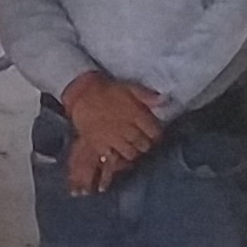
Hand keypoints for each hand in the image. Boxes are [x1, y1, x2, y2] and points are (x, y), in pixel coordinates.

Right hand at [61, 71, 164, 191]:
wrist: (82, 95)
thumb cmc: (107, 91)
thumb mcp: (129, 87)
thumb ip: (147, 95)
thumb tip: (164, 100)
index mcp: (136, 115)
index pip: (154, 132)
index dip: (156, 136)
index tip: (154, 136)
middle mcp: (127, 129)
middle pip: (144, 145)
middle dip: (146, 145)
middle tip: (143, 143)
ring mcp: (113, 138)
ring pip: (131, 153)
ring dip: (134, 153)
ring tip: (132, 149)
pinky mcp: (101, 145)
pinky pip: (113, 158)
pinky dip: (118, 159)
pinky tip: (119, 155)